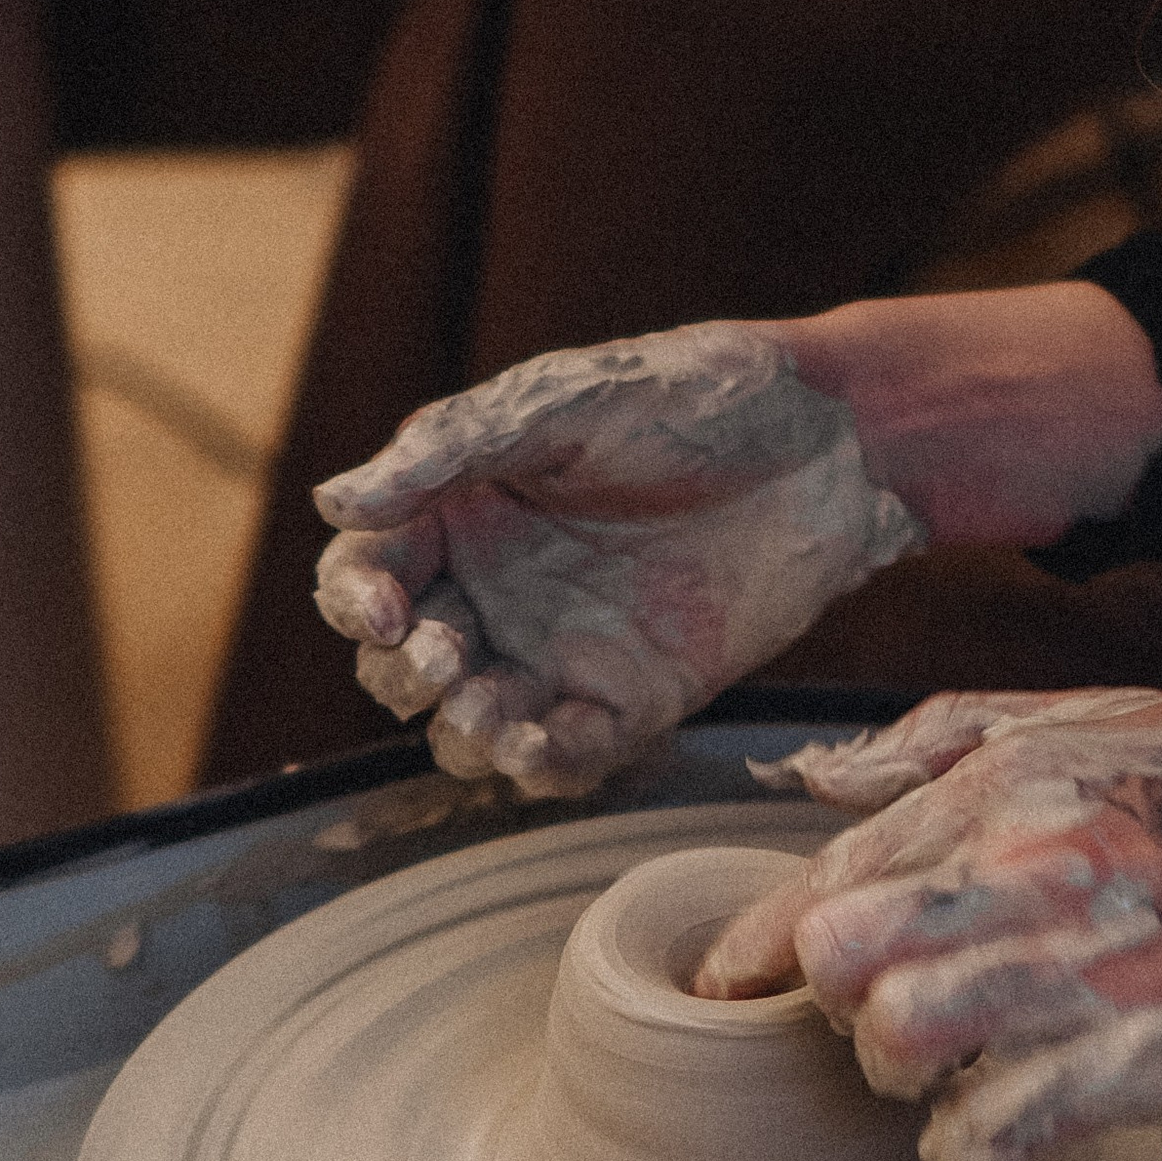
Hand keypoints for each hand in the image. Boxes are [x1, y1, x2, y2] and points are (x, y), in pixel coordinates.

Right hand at [312, 323, 927, 798]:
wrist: (829, 444)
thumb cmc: (694, 397)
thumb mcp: (562, 404)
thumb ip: (448, 451)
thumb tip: (332, 502)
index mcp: (462, 509)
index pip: (365, 573)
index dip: (354, 600)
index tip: (382, 609)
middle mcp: (498, 588)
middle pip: (399, 666)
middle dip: (403, 674)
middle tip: (445, 655)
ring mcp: (561, 649)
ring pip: (468, 726)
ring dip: (461, 733)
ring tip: (489, 712)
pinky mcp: (632, 698)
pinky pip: (563, 755)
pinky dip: (539, 763)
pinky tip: (538, 744)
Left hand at [697, 690, 1161, 1160]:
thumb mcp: (1094, 717)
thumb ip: (943, 737)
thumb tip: (811, 772)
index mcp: (1006, 790)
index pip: (828, 878)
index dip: (760, 945)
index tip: (731, 984)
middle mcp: (1024, 877)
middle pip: (838, 962)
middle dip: (835, 997)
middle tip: (877, 1006)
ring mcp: (1075, 976)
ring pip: (895, 1046)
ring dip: (896, 1070)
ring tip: (940, 1061)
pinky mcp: (1128, 1067)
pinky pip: (982, 1134)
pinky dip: (963, 1142)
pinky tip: (989, 1121)